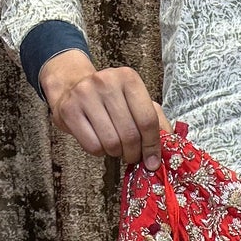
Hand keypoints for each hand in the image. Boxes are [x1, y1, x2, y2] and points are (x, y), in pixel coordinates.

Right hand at [40, 49, 168, 164]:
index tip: (153, 162)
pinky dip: (99, 152)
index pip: (147, 120)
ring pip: (111, 143)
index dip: (152, 146)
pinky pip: (93, 146)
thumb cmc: (110, 98)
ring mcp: (85, 95)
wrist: (71, 85)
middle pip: (130, 135)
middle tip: (132, 155)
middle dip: (134, 153)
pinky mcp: (69, 110)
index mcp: (128, 78)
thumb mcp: (136, 101)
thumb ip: (156, 120)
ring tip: (115, 146)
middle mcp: (106, 82)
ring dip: (116, 153)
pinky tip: (99, 141)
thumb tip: (171, 145)